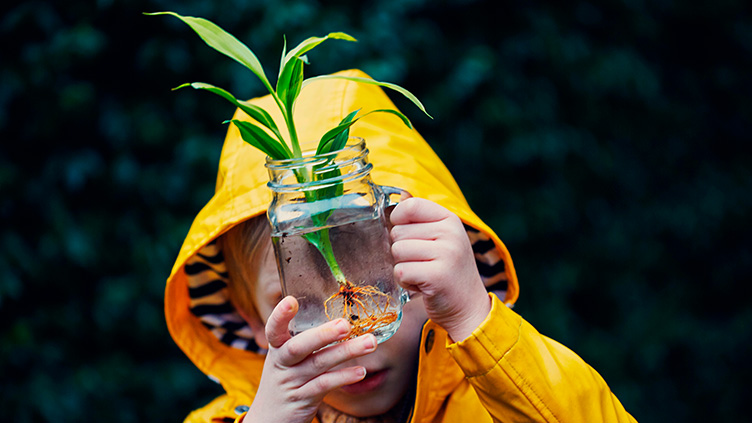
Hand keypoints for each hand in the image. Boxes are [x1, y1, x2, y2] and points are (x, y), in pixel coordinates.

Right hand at [243, 296, 377, 422]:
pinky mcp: (302, 400)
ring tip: (370, 342)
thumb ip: (305, 341)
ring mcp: (291, 383)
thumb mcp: (287, 360)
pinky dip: (343, 377)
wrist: (269, 419)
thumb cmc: (285, 381)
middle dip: (322, 334)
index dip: (280, 316)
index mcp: (277, 349)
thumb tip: (338, 316)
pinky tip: (361, 371)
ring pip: (318, 365)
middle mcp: (281, 364)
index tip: (291, 301)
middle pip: (297, 347)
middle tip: (345, 324)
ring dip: (346, 352)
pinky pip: (324, 386)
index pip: (273, 330)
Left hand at [390, 196, 491, 341]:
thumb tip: (401, 193)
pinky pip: (401, 271)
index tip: (408, 235)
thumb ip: (422, 217)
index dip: (398, 220)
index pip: (410, 206)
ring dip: (404, 268)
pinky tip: (423, 286)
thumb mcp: (441, 238)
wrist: (469, 307)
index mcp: (450, 219)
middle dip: (403, 252)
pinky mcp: (438, 276)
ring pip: (397, 252)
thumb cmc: (449, 271)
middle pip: (398, 233)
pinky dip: (406, 282)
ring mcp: (446, 254)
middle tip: (424, 263)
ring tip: (424, 274)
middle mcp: (451, 233)